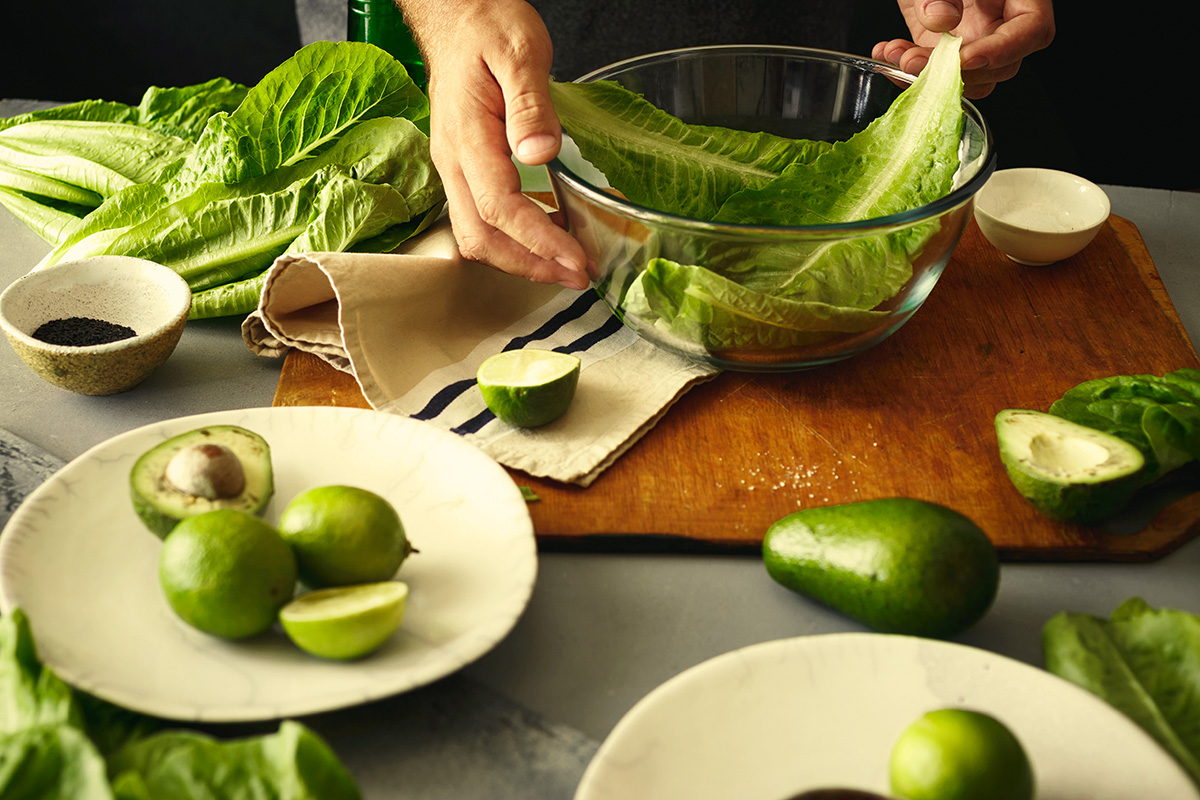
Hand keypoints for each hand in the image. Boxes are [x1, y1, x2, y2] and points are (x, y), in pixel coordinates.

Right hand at [398, 0, 589, 288]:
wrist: (457, 15)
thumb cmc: (487, 27)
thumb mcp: (519, 51)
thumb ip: (530, 103)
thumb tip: (539, 153)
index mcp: (467, 136)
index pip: (499, 206)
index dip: (537, 240)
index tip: (574, 258)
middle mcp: (454, 160)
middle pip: (481, 237)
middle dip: (529, 265)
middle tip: (577, 276)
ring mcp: (456, 168)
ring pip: (477, 235)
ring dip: (520, 260)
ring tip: (566, 268)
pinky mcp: (466, 170)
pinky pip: (482, 220)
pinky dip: (514, 242)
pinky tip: (547, 241)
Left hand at [873, 0, 1054, 97]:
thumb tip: (942, 19)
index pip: (1032, 30)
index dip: (1002, 50)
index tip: (965, 58)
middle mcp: (1002, 20)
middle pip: (1001, 65)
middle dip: (955, 71)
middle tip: (914, 60)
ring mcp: (976, 37)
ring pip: (969, 77)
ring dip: (928, 76)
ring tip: (895, 54)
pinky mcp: (946, 48)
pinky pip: (937, 72)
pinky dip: (909, 68)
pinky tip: (887, 53)